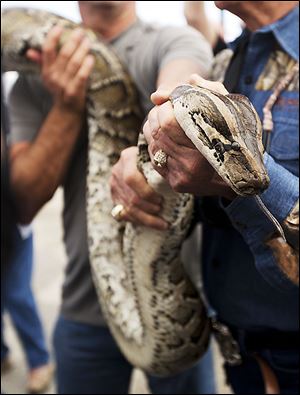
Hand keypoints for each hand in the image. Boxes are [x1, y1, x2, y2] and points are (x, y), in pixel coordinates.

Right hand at [26, 25, 94, 112]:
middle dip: (73, 41)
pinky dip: (86, 66)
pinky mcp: (74, 93)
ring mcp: (63, 86)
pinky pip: (81, 77)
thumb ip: (41, 63)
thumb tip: (30, 52)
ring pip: (74, 63)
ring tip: (88, 42)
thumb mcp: (50, 77)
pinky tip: (91, 58)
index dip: (53, 37)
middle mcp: (53, 77)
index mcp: (46, 71)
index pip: (47, 50)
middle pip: (64, 54)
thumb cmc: (61, 89)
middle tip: (81, 32)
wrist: (67, 111)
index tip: (60, 26)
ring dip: (82, 50)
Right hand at [110, 146, 168, 229]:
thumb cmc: (157, 160)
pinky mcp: (114, 198)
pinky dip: (139, 221)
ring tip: (161, 223)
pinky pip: (124, 215)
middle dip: (148, 208)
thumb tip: (175, 180)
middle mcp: (117, 171)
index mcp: (128, 158)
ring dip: (146, 219)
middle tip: (161, 210)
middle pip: (131, 197)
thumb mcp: (159, 157)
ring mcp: (114, 186)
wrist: (144, 161)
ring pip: (128, 209)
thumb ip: (163, 164)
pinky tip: (152, 224)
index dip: (146, 192)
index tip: (160, 200)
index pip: (131, 178)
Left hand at [144, 74, 235, 198]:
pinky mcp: (176, 184)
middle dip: (157, 114)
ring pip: (153, 143)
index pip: (168, 122)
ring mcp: (182, 177)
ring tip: (165, 120)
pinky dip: (156, 143)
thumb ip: (200, 91)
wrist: (239, 174)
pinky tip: (166, 137)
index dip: (166, 106)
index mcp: (207, 146)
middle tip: (166, 107)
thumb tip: (157, 95)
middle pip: (158, 131)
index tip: (173, 100)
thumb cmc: (231, 133)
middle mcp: (192, 166)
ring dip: (154, 127)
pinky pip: (154, 157)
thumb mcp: (224, 105)